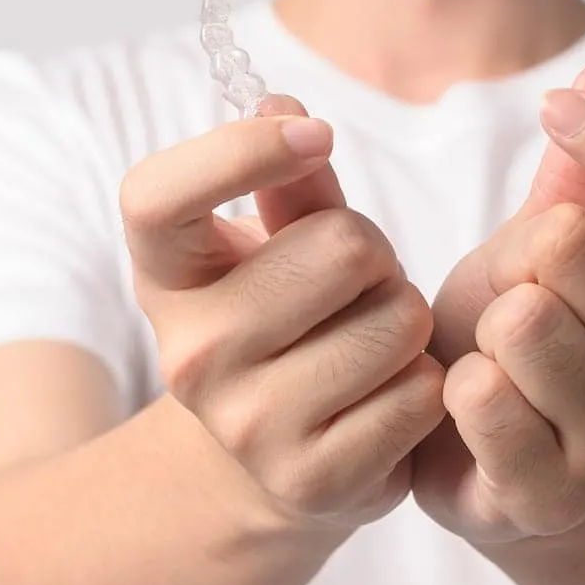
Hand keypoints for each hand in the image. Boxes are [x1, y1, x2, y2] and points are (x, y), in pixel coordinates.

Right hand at [121, 95, 446, 530]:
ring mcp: (248, 425)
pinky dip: (425, 385)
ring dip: (407, 321)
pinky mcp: (314, 480)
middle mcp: (191, 353)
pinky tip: (386, 397)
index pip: (158, 196)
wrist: (277, 458)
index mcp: (166, 277)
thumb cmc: (285, 320)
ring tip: (371, 341)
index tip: (314, 134)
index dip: (239, 151)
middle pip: (344, 247)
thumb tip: (282, 104)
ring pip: (396, 320)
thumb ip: (293, 184)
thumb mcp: (276, 246)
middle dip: (377, 254)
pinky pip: (420, 392)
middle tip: (357, 286)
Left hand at [413, 64, 584, 543]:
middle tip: (504, 292)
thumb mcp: (547, 253)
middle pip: (580, 252)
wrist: (489, 471)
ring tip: (488, 355)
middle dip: (515, 255)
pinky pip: (483, 397)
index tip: (559, 109)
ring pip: (526, 323)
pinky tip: (461, 400)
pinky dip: (454, 387)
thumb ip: (583, 176)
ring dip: (480, 327)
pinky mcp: (558, 498)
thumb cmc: (522, 342)